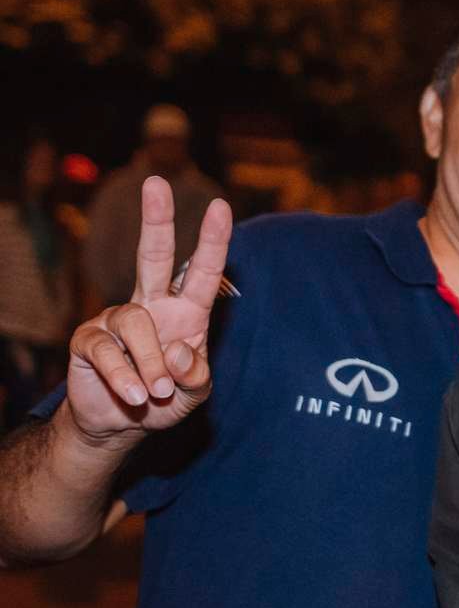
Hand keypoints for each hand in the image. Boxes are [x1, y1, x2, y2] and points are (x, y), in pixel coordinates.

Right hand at [64, 176, 231, 443]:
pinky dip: (125, 377)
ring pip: (136, 323)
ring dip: (149, 363)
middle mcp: (152, 306)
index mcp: (186, 312)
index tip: (220, 206)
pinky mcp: (89, 339)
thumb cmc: (166, 400)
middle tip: (156, 182)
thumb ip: (197, 376)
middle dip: (156, 219)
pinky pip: (107, 351)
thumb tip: (179, 349)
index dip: (212, 240)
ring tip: (156, 393)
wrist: (120, 425)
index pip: (203, 272)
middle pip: (154, 256)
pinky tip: (135, 396)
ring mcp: (117, 319)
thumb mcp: (194, 394)